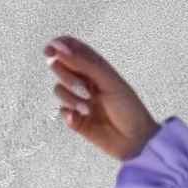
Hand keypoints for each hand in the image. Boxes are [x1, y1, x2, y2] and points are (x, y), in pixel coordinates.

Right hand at [43, 35, 159, 161]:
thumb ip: (84, 63)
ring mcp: (79, 99)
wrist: (136, 141)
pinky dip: (69, 114)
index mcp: (95, 67)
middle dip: (65, 74)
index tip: (50, 50)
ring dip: (70, 97)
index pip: (71, 48)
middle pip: (60, 66)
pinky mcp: (75, 119)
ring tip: (88, 108)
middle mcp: (85, 81)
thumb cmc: (129, 108)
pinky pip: (61, 111)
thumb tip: (58, 47)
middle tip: (82, 87)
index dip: (58, 46)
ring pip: (58, 89)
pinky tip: (82, 118)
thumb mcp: (108, 81)